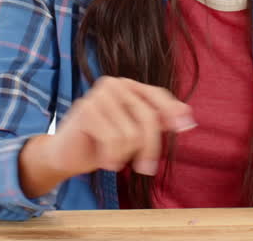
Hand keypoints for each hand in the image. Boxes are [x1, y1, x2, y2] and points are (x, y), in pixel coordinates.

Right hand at [43, 77, 195, 177]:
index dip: (172, 111)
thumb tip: (188, 118)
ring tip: (113, 157)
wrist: (64, 156)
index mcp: (128, 86)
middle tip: (145, 169)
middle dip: (150, 148)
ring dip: (125, 155)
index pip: (158, 96)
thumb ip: (157, 122)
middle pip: (148, 118)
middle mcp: (114, 84)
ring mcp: (98, 95)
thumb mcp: (133, 133)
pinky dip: (112, 157)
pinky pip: (113, 140)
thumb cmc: (101, 144)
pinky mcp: (86, 109)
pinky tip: (105, 161)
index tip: (186, 127)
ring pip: (132, 133)